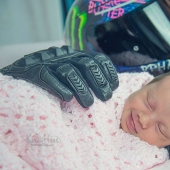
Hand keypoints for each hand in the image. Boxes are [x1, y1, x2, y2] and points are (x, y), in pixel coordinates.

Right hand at [0, 45, 118, 107]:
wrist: (24, 70)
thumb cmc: (53, 73)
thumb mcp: (73, 69)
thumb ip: (86, 74)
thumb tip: (106, 86)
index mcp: (76, 55)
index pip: (97, 59)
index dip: (108, 72)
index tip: (113, 86)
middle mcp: (65, 55)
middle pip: (86, 65)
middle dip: (99, 82)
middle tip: (105, 97)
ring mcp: (50, 62)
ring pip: (69, 72)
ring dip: (82, 89)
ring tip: (88, 104)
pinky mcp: (35, 70)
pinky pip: (48, 77)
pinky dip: (59, 87)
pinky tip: (67, 98)